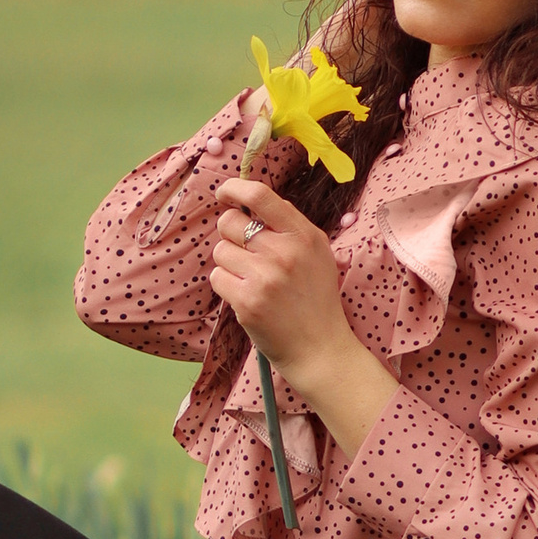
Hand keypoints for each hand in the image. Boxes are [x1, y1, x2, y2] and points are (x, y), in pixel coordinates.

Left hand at [209, 176, 399, 457]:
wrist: (321, 349)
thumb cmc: (315, 300)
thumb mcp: (317, 254)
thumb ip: (289, 228)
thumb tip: (251, 203)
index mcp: (304, 235)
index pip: (260, 196)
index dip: (234, 189)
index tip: (224, 193)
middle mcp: (284, 252)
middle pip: (230, 222)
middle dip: (230, 234)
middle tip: (245, 253)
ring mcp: (264, 277)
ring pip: (220, 251)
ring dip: (229, 264)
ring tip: (251, 280)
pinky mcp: (247, 301)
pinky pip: (216, 277)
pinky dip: (225, 286)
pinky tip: (245, 296)